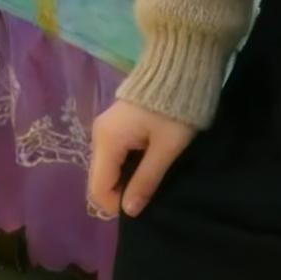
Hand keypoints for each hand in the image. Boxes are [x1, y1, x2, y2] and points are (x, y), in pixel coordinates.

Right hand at [88, 98, 196, 218]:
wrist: (182, 68)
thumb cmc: (176, 110)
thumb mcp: (166, 148)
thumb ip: (146, 180)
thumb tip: (129, 211)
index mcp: (107, 140)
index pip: (98, 188)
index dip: (116, 205)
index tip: (142, 206)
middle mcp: (99, 134)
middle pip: (101, 178)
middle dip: (121, 192)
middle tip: (149, 194)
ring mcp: (107, 127)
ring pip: (108, 166)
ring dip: (126, 178)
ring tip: (151, 179)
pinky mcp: (117, 123)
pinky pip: (116, 153)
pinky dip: (128, 164)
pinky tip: (148, 163)